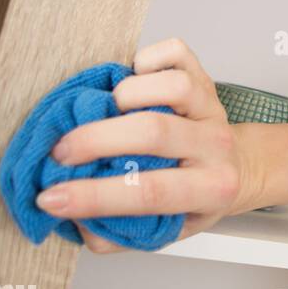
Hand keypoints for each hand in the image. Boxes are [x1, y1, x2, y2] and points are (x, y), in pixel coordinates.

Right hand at [36, 38, 255, 253]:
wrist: (237, 167)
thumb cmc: (194, 197)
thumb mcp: (165, 228)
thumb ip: (119, 233)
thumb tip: (72, 221)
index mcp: (210, 189)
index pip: (149, 192)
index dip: (94, 196)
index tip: (50, 198)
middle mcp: (215, 146)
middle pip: (154, 132)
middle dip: (95, 140)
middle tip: (60, 152)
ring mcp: (212, 108)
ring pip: (172, 86)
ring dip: (125, 95)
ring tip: (103, 111)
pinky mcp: (204, 78)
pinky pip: (176, 54)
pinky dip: (147, 59)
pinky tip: (131, 78)